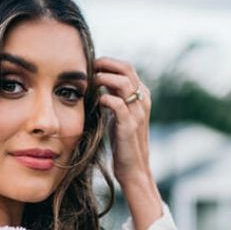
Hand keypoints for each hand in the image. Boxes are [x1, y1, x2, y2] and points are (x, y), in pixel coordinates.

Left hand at [94, 57, 152, 187]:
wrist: (133, 167)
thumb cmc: (123, 140)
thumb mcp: (120, 113)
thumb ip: (115, 96)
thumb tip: (100, 78)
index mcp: (142, 95)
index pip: (126, 67)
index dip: (107, 62)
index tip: (90, 65)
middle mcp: (143, 100)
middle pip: (126, 69)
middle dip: (104, 65)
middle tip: (87, 69)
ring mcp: (138, 112)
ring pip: (123, 82)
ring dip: (103, 79)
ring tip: (91, 84)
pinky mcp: (129, 125)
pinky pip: (117, 104)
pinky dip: (104, 99)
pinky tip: (96, 102)